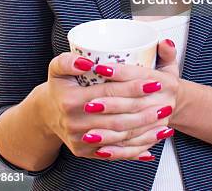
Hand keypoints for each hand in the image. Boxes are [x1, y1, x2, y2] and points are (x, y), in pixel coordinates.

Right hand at [39, 39, 177, 161]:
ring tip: (164, 122)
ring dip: (144, 132)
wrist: (46, 113)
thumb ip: (68, 60)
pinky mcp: (84, 152)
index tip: (153, 82)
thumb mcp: (56, 67)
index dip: (132, 87)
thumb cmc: (59, 86)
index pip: (109, 92)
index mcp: (71, 100)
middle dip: (144, 111)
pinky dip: (135, 149)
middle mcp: (75, 123)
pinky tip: (152, 143)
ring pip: (119, 137)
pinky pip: (114, 152)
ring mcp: (80, 140)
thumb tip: (87, 62)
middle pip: (118, 117)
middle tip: (166, 104)